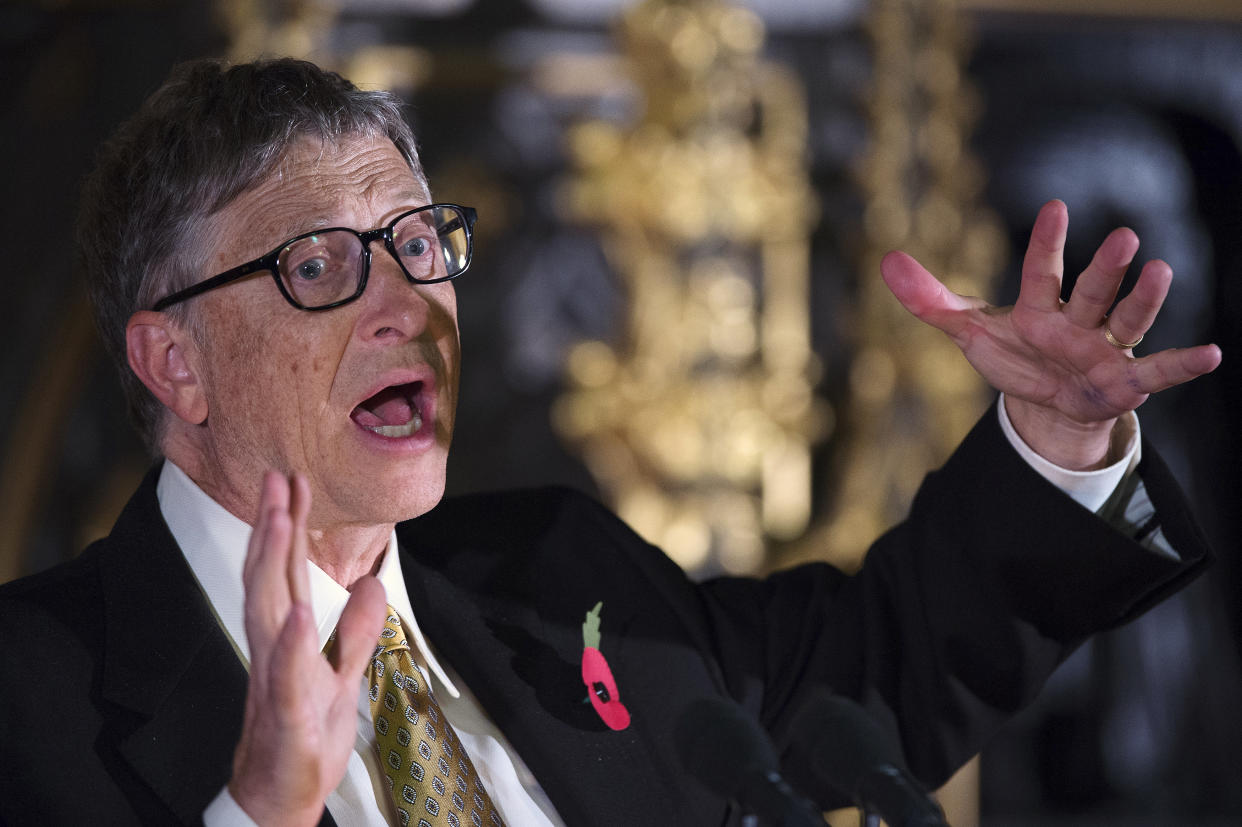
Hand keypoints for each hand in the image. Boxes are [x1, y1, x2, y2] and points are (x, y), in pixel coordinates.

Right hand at [228, 471, 385, 825]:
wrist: (281, 798)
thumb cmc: (307, 738)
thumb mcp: (342, 677)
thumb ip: (355, 632)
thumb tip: (371, 584)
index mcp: (287, 639)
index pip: (286, 573)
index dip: (287, 527)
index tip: (291, 479)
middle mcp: (275, 651)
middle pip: (270, 579)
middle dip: (272, 527)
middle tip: (276, 477)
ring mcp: (277, 680)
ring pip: (268, 613)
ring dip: (272, 565)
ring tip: (278, 518)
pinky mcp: (288, 716)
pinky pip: (285, 676)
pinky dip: (291, 643)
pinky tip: (297, 612)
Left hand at [880, 199, 1220, 469]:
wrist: (1044, 403)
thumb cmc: (1013, 354)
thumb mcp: (968, 331)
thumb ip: (930, 299)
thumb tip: (886, 260)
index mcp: (1037, 307)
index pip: (1041, 272)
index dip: (1047, 244)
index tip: (1055, 207)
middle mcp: (1077, 320)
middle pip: (1092, 290)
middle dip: (1106, 268)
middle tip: (1124, 236)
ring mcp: (1104, 348)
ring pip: (1127, 320)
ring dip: (1144, 299)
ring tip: (1161, 271)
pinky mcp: (1124, 382)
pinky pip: (1158, 372)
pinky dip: (1183, 364)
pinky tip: (1213, 354)